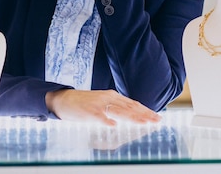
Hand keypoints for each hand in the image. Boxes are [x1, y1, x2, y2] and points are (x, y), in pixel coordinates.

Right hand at [45, 88, 160, 126]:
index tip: (157, 116)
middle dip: (144, 114)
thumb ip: (115, 107)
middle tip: (157, 120)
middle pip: (129, 107)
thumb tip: (131, 115)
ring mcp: (98, 104)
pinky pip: (99, 116)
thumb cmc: (84, 103)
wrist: (63, 99)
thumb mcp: (102, 102)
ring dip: (132, 117)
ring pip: (118, 111)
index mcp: (112, 96)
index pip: (133, 103)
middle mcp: (108, 98)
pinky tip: (114, 125)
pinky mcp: (88, 111)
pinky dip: (107, 120)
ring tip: (144, 122)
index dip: (146, 110)